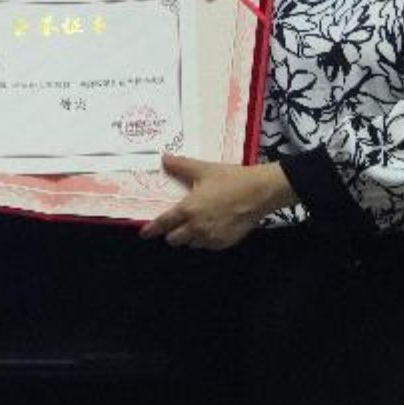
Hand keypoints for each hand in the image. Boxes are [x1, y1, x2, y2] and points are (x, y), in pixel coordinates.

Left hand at [139, 155, 296, 249]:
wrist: (260, 192)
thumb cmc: (230, 179)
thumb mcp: (203, 169)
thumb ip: (180, 165)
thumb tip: (163, 158)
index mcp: (188, 210)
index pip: (164, 224)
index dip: (151, 230)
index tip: (144, 233)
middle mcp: (196, 228)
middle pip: (175, 239)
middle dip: (172, 234)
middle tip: (176, 223)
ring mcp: (211, 238)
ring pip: (191, 244)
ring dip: (189, 237)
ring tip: (195, 224)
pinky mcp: (225, 243)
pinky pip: (208, 246)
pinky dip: (205, 239)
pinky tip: (211, 227)